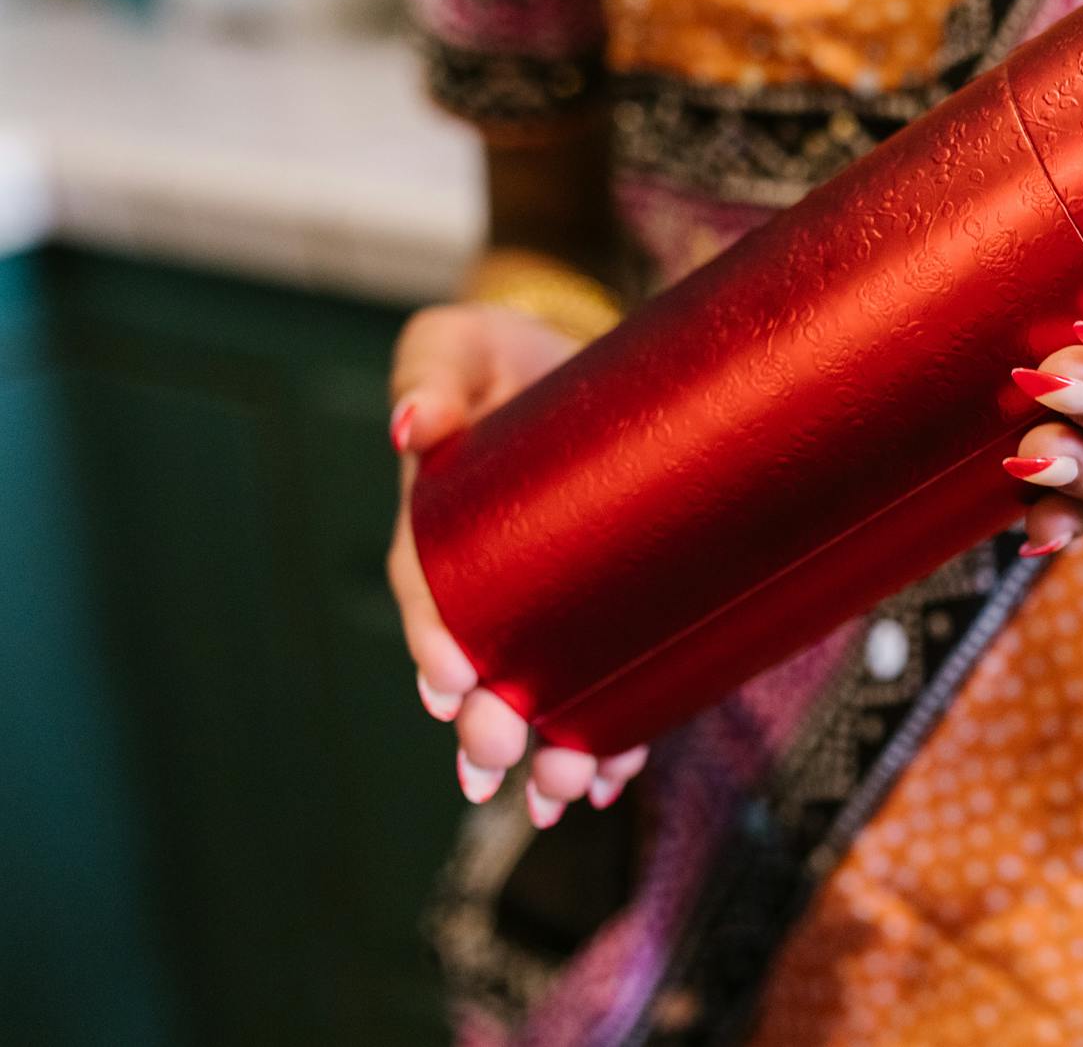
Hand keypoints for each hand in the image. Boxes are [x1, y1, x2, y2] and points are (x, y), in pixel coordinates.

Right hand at [387, 303, 647, 825]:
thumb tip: (415, 424)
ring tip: (565, 790)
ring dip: (548, 749)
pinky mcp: (606, 615)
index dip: (434, 637)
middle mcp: (487, 584)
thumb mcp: (463, 344)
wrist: (593, 365)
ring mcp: (546, 608)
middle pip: (481, 667)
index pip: (430, 592)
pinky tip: (614, 777)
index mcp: (441, 529)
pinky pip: (602, 687)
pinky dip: (607, 737)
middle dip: (485, 720)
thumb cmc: (510, 357)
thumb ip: (434, 374)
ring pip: (540, 694)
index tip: (450, 677)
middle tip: (497, 752)